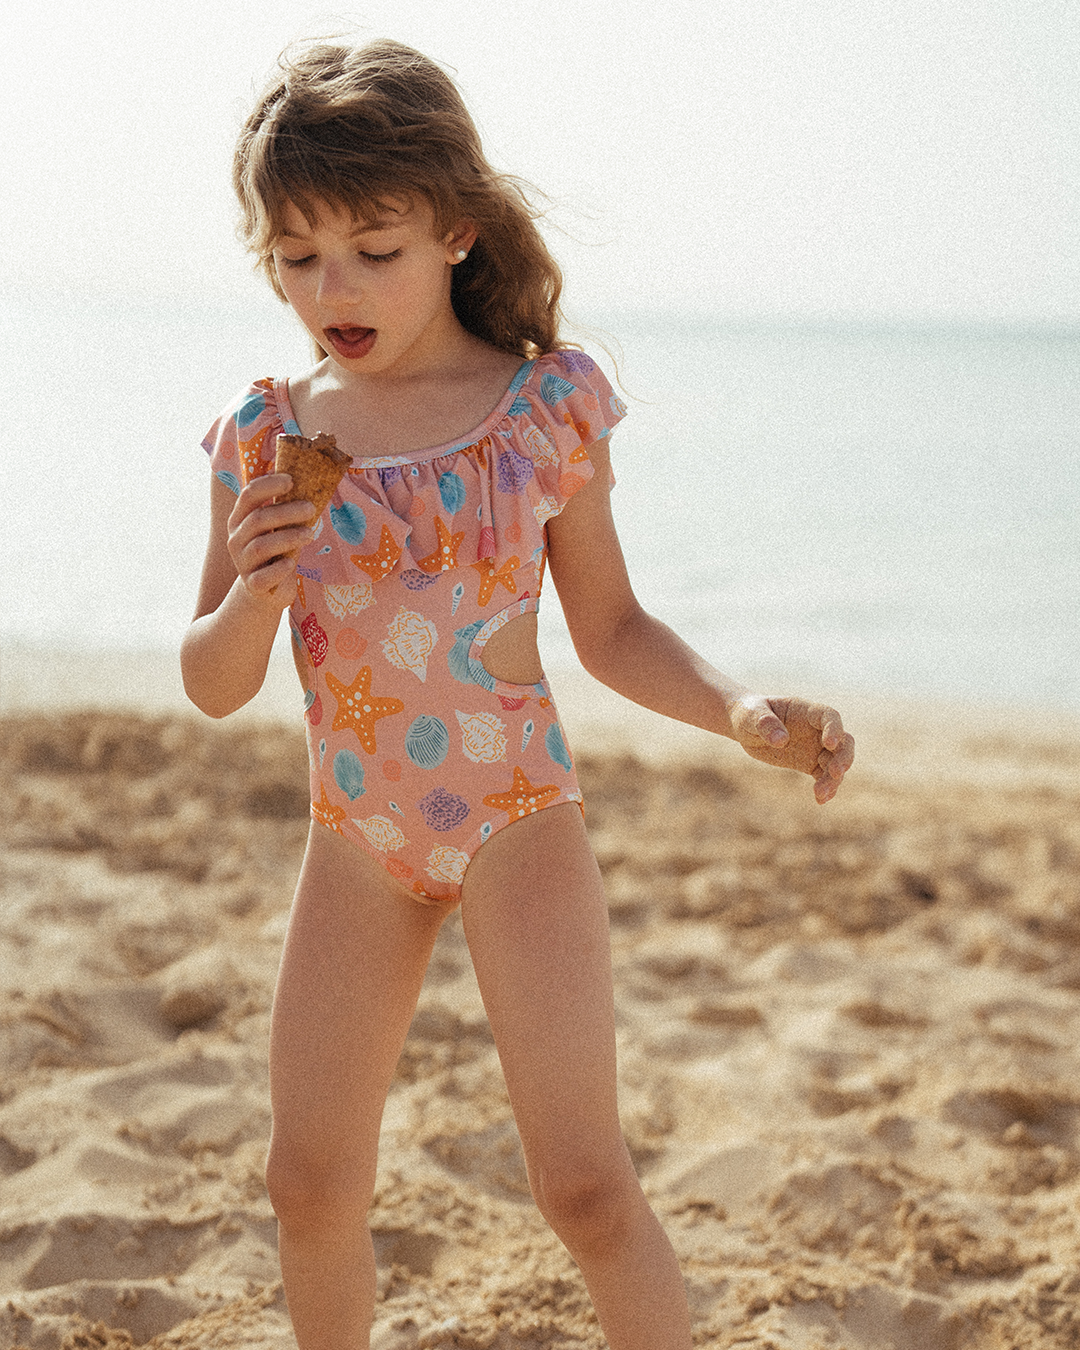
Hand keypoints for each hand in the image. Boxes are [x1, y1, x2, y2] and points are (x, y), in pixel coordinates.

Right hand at [227, 474, 314, 607]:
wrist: (267, 590)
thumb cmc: (276, 552)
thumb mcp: (277, 528)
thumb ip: (284, 509)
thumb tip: (309, 480)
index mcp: (240, 519)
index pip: (248, 495)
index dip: (269, 485)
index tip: (292, 480)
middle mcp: (236, 539)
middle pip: (258, 519)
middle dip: (286, 511)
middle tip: (311, 507)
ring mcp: (242, 563)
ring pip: (261, 546)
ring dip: (288, 537)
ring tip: (311, 533)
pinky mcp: (253, 585)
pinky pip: (263, 576)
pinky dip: (278, 569)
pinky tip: (291, 564)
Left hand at [728, 694, 854, 802]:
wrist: (746, 727)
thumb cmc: (749, 713)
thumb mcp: (751, 715)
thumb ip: (765, 723)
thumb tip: (781, 740)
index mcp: (806, 710)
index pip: (829, 716)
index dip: (834, 729)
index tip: (830, 744)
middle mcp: (817, 729)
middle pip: (843, 741)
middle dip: (843, 757)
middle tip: (836, 773)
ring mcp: (816, 747)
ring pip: (835, 762)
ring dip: (833, 779)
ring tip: (820, 794)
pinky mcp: (810, 763)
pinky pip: (824, 775)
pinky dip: (826, 787)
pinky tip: (820, 800)